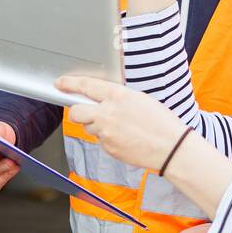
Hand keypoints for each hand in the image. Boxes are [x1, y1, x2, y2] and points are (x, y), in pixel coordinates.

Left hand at [55, 75, 187, 172]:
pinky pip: (102, 141)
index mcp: (117, 96)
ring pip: (89, 128)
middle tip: (89, 112)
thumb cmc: (162, 122)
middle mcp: (107, 113)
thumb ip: (118, 98)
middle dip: (79, 112)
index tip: (60, 84)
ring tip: (121, 128)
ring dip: (98, 127)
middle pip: (76, 112)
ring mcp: (106, 133)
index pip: (85, 86)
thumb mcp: (140, 99)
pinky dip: (110, 140)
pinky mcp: (108, 148)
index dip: (70, 84)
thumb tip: (102, 99)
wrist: (171, 148)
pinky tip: (127, 139)